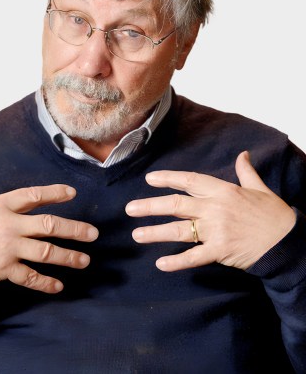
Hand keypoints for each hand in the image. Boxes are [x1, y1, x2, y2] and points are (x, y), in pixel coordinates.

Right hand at [0, 168, 97, 292]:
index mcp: (0, 205)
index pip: (34, 195)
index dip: (54, 193)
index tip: (72, 193)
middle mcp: (9, 226)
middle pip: (49, 225)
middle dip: (74, 229)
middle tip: (93, 234)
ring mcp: (8, 249)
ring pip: (46, 252)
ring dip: (68, 257)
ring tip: (85, 261)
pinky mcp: (3, 270)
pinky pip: (30, 277)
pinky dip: (45, 283)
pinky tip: (58, 286)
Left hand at [125, 151, 295, 270]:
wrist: (289, 242)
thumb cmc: (273, 214)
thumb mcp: (259, 188)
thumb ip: (246, 171)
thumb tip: (243, 154)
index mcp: (222, 190)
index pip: (189, 181)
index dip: (168, 179)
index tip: (149, 179)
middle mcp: (215, 208)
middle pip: (176, 205)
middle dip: (150, 206)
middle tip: (129, 209)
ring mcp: (216, 230)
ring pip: (179, 231)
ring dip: (155, 233)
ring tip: (137, 234)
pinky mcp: (221, 251)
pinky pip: (194, 257)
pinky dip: (177, 262)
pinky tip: (160, 264)